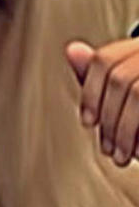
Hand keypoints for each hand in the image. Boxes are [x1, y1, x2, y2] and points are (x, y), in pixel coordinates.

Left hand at [65, 37, 138, 166]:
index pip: (105, 60)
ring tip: (120, 156)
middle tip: (107, 148)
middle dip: (108, 118)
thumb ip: (103, 77)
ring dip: (123, 130)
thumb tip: (72, 50)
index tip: (87, 121)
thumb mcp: (131, 95)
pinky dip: (137, 133)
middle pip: (120, 78)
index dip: (89, 92)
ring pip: (136, 90)